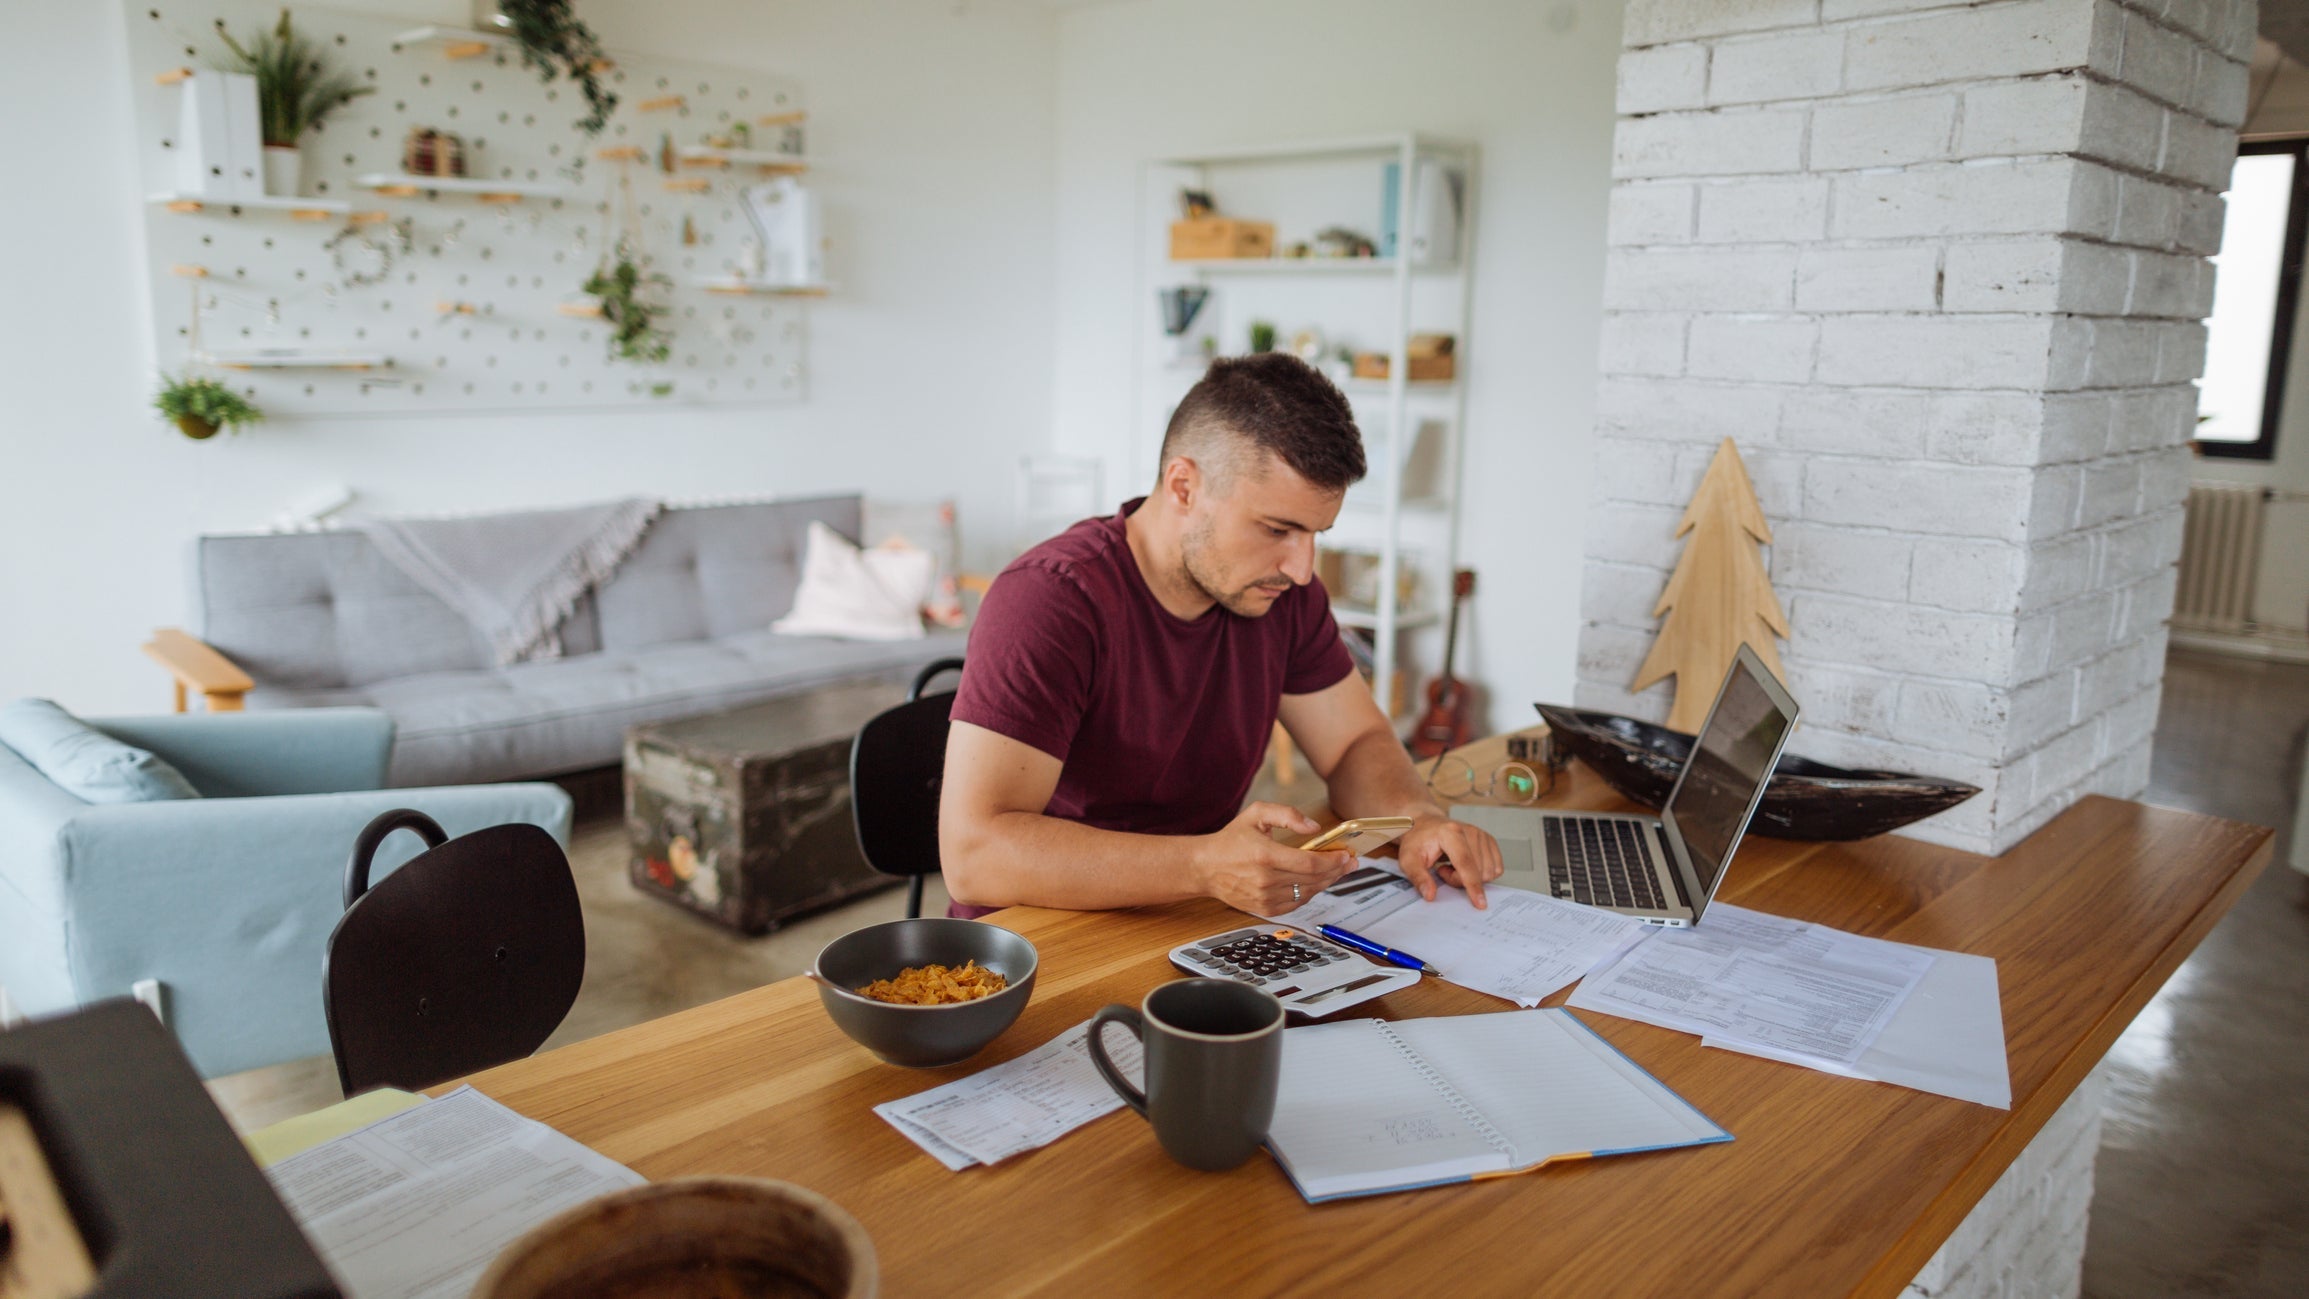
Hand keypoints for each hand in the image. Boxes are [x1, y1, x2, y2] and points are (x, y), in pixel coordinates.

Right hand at [1194, 802, 1357, 915]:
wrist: (1205, 867)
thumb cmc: (1231, 840)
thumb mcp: (1257, 814)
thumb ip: (1288, 814)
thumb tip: (1314, 827)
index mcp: (1265, 855)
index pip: (1310, 864)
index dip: (1333, 861)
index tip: (1347, 855)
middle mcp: (1266, 880)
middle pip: (1314, 880)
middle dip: (1337, 871)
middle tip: (1349, 863)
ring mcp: (1265, 898)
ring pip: (1308, 893)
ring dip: (1326, 883)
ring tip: (1336, 871)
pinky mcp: (1264, 909)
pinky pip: (1296, 904)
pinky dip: (1309, 893)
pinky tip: (1316, 883)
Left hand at [1396, 814, 1504, 908]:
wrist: (1426, 825)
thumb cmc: (1418, 841)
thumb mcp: (1408, 859)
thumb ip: (1418, 877)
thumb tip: (1430, 895)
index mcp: (1450, 832)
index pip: (1465, 863)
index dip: (1473, 885)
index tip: (1479, 903)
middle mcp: (1470, 831)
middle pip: (1477, 871)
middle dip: (1460, 880)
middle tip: (1443, 870)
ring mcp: (1482, 835)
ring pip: (1488, 872)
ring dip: (1471, 877)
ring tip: (1452, 865)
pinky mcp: (1489, 840)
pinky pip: (1495, 869)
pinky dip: (1481, 873)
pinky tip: (1465, 865)